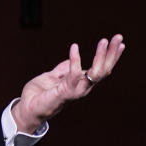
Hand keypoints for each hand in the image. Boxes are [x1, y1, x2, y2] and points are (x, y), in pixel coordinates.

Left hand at [11, 34, 125, 132]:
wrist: (26, 109)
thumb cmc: (38, 96)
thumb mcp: (51, 77)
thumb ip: (62, 70)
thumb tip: (70, 60)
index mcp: (81, 83)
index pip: (101, 69)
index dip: (110, 56)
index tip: (118, 43)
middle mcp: (82, 88)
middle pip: (104, 70)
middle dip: (112, 53)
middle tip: (119, 37)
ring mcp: (75, 91)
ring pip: (96, 73)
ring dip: (101, 56)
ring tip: (104, 41)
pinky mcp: (64, 92)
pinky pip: (74, 75)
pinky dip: (75, 60)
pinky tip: (74, 47)